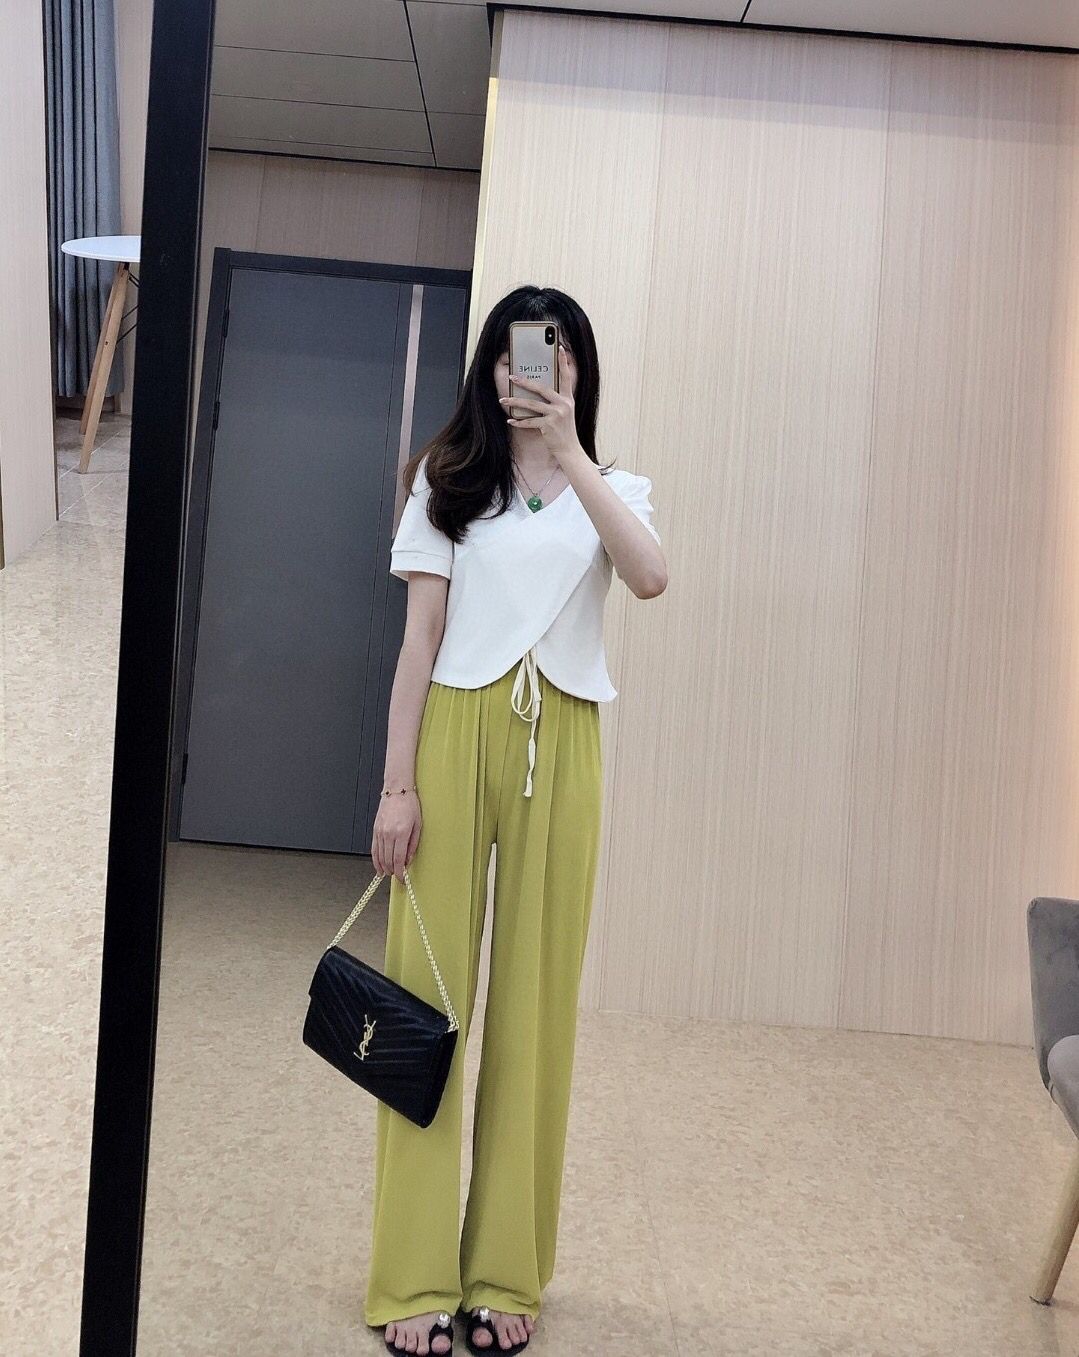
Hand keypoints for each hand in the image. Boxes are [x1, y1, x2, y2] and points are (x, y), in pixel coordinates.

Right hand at [372, 791, 420, 882]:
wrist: (397, 791)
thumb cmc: (409, 805)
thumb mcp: (418, 825)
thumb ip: (413, 844)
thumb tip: (408, 859)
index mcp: (401, 832)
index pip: (398, 859)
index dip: (399, 872)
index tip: (402, 878)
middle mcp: (389, 833)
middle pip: (388, 860)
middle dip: (393, 871)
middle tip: (397, 876)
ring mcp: (380, 832)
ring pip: (380, 856)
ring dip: (384, 867)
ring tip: (389, 873)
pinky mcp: (375, 830)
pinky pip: (374, 849)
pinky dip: (375, 860)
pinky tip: (378, 866)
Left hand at [499, 343, 578, 462]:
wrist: (569, 449)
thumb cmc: (564, 430)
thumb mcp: (564, 412)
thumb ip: (555, 400)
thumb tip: (537, 391)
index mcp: (568, 398)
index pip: (566, 376)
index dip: (563, 362)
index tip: (559, 348)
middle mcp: (563, 404)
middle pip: (541, 388)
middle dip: (525, 382)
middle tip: (512, 377)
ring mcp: (556, 415)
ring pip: (532, 404)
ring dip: (515, 402)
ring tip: (503, 400)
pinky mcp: (549, 426)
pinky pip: (530, 421)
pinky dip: (519, 422)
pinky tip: (510, 420)